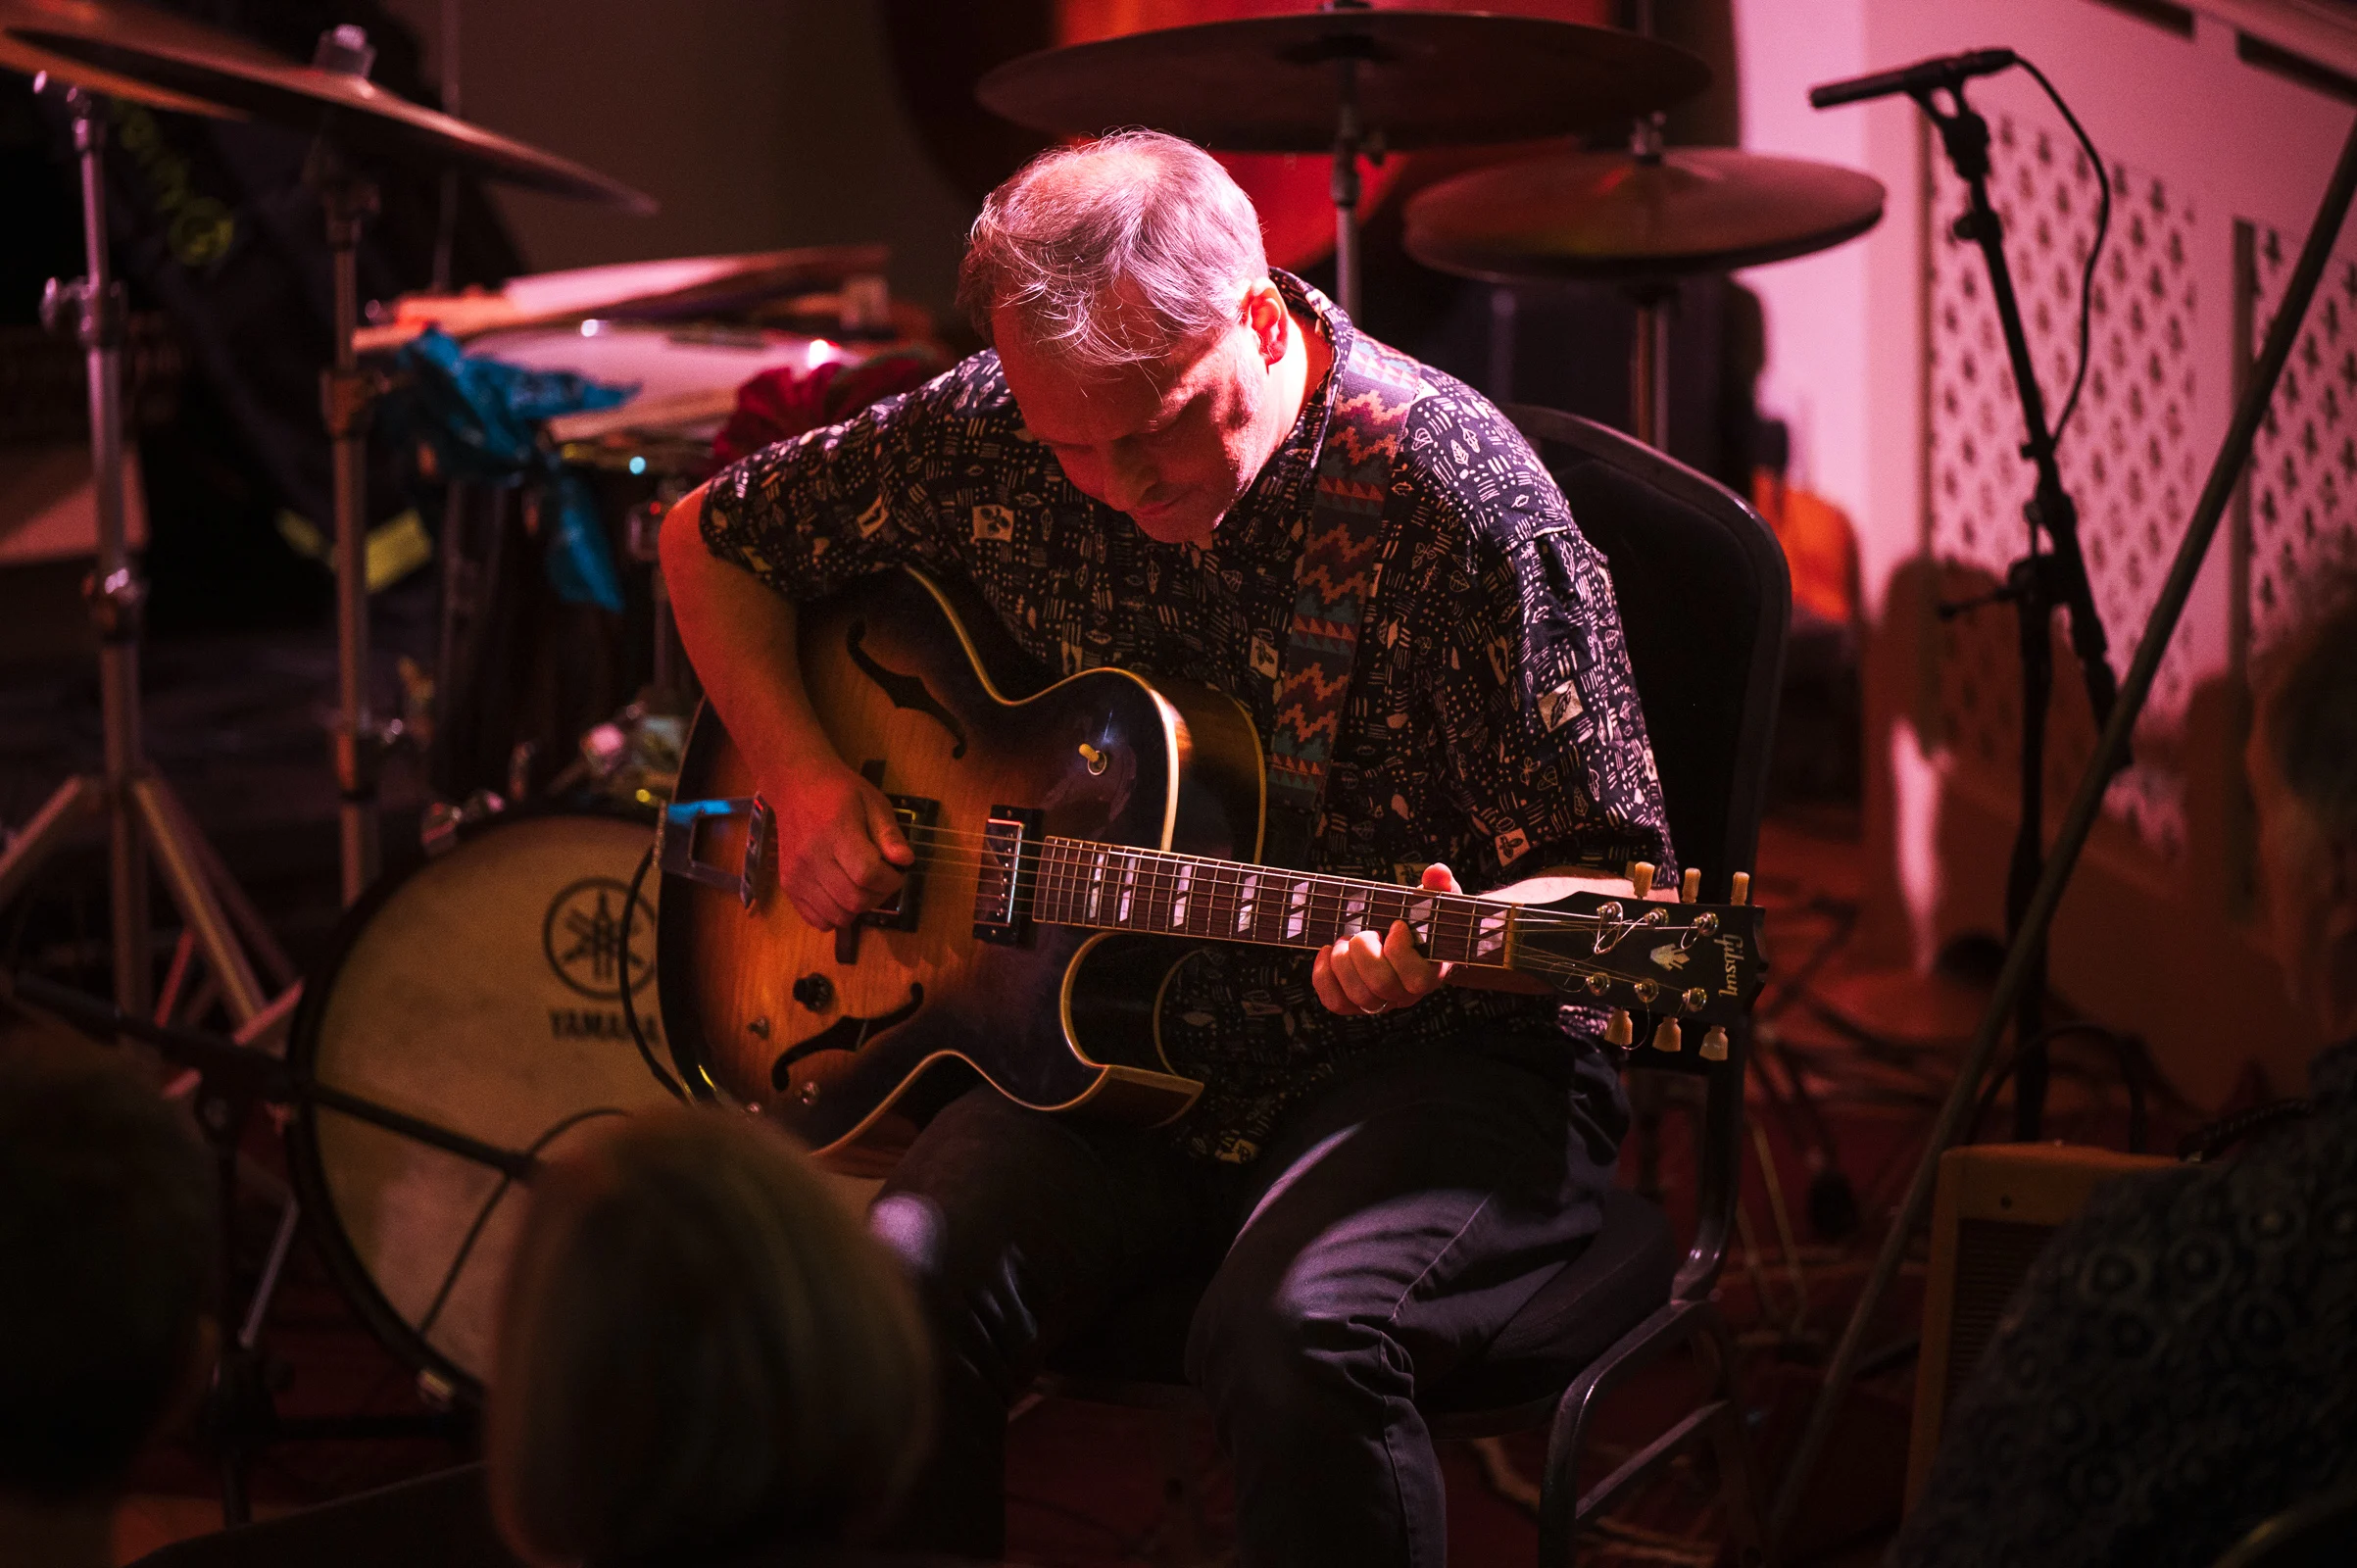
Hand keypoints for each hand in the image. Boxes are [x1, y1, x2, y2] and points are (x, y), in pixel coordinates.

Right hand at [766, 758, 913, 929]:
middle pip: (854, 899)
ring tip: (863, 886)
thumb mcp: (873, 802)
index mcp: (836, 832)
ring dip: (859, 908)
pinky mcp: (787, 885)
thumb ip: (889, 834)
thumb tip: (905, 861)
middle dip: (879, 896)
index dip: (890, 880)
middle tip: (883, 880)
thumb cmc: (839, 792)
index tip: (896, 872)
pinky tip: (842, 895)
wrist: (795, 786)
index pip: (867, 874)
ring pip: (837, 916)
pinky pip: (816, 920)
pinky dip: (835, 916)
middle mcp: (812, 857)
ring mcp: (796, 874)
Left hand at [1312, 862, 1458, 1018]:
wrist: (1405, 938)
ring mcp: (1380, 1000)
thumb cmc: (1422, 917)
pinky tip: (1328, 950)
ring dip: (1343, 962)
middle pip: (1382, 986)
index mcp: (1430, 972)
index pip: (1416, 979)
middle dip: (1365, 951)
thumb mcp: (1435, 898)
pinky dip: (1324, 977)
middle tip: (1365, 931)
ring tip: (1345, 939)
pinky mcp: (1355, 1001)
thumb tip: (1436, 872)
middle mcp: (1405, 993)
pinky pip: (1336, 1002)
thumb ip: (1440, 885)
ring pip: (1357, 996)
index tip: (1396, 924)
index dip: (1400, 951)